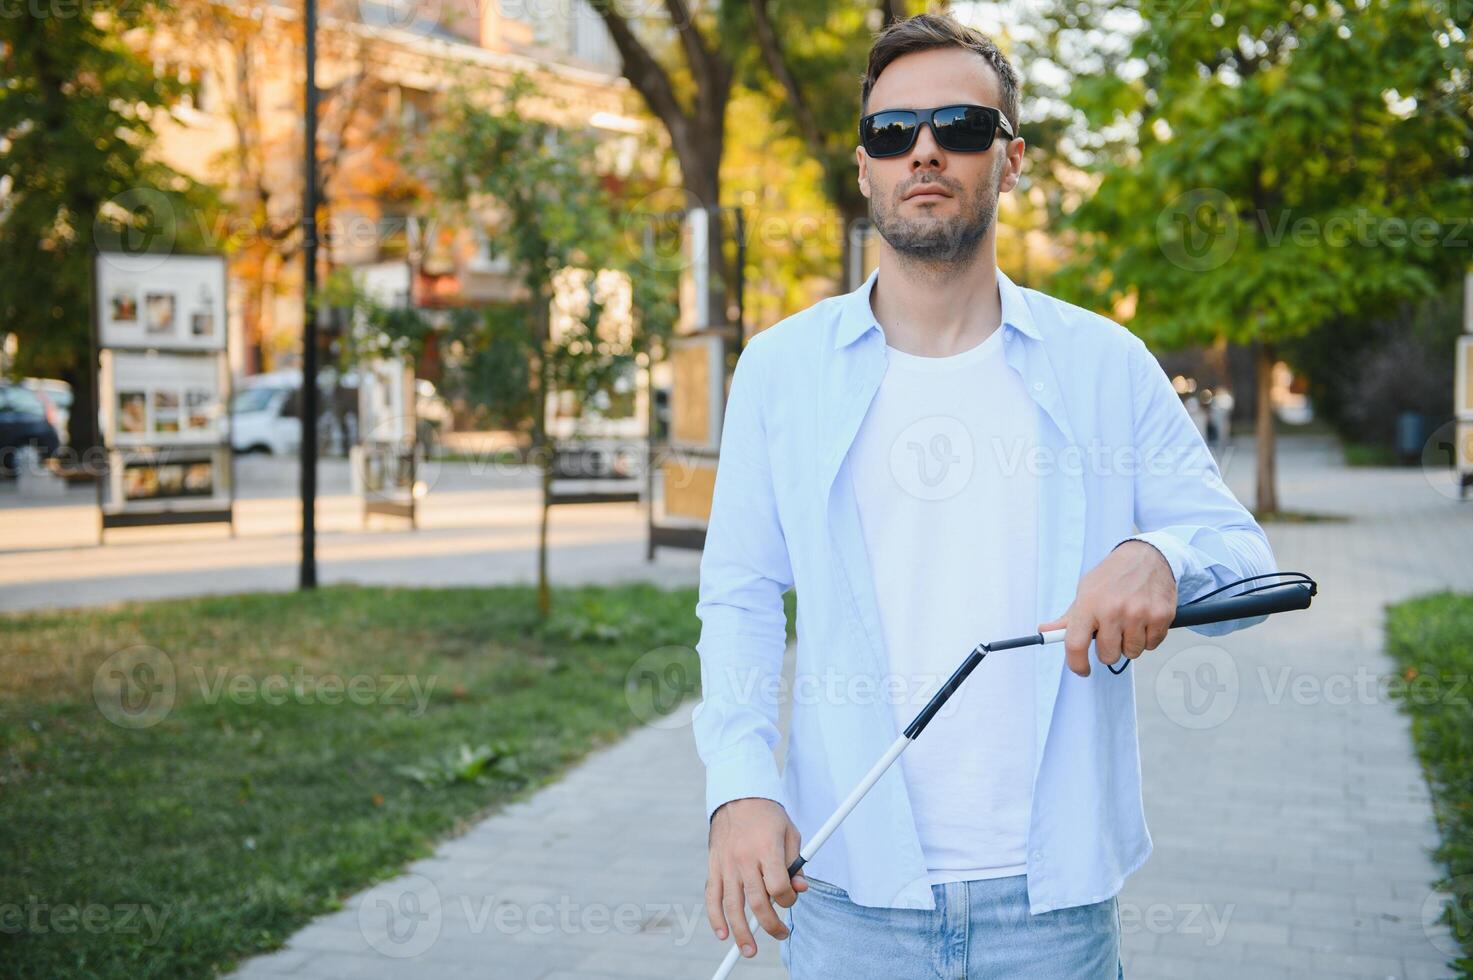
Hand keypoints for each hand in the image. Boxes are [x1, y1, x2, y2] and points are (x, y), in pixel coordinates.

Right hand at [706, 797, 807, 957]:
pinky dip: (715, 917)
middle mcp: (744, 858)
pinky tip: (722, 934)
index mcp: (767, 848)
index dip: (788, 899)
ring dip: (741, 932)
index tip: (791, 898)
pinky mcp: (714, 866)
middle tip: (781, 934)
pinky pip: (712, 896)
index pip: (778, 886)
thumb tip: (800, 889)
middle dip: (770, 924)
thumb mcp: (790, 833)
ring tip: (749, 950)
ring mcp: (726, 863)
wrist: (737, 796)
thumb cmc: (768, 816)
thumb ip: (796, 863)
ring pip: (732, 905)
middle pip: (756, 901)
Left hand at [1039, 540, 1176, 676]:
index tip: (1082, 669)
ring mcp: (1139, 613)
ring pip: (1132, 653)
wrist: (1147, 556)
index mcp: (1089, 604)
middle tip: (1111, 633)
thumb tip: (1044, 632)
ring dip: (1129, 644)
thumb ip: (1068, 618)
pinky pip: (1152, 645)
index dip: (1076, 664)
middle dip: (1108, 650)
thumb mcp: (1085, 591)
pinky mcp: (1161, 616)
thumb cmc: (1112, 576)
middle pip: (1108, 656)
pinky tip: (1144, 620)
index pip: (1076, 644)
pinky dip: (1148, 638)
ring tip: (1129, 623)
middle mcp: (1113, 610)